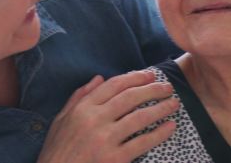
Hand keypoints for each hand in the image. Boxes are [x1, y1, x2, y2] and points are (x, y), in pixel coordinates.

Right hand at [37, 71, 178, 162]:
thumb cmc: (57, 151)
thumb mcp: (60, 120)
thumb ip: (78, 97)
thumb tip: (99, 78)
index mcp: (82, 109)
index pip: (113, 85)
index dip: (134, 78)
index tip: (150, 75)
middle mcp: (95, 120)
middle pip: (130, 98)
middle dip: (152, 89)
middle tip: (167, 86)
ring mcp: (106, 139)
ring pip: (139, 117)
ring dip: (160, 108)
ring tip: (174, 103)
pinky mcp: (115, 159)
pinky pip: (142, 142)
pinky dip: (159, 133)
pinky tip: (170, 127)